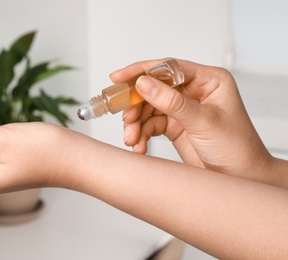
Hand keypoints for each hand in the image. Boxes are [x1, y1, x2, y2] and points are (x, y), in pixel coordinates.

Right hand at [113, 59, 272, 182]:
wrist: (242, 178)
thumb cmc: (237, 148)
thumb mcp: (203, 122)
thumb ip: (172, 103)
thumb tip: (143, 84)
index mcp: (208, 81)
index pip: (168, 68)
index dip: (141, 71)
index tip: (119, 79)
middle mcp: (194, 91)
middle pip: (154, 89)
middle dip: (136, 106)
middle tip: (125, 119)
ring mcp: (183, 109)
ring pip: (149, 108)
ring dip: (136, 124)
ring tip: (132, 140)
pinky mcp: (175, 126)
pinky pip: (150, 125)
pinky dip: (141, 135)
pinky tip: (140, 146)